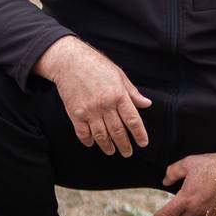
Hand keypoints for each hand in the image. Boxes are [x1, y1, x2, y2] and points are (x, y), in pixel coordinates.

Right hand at [34, 36, 150, 155]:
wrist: (69, 61)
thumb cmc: (96, 65)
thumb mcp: (119, 75)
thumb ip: (132, 92)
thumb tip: (146, 104)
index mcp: (118, 95)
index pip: (133, 120)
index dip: (139, 134)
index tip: (143, 143)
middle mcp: (105, 105)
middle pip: (118, 131)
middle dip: (124, 145)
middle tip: (128, 153)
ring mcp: (89, 111)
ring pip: (101, 136)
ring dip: (107, 146)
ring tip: (112, 151)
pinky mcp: (75, 114)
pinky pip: (83, 133)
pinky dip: (88, 141)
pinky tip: (92, 143)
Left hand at [151, 152, 215, 215]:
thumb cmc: (211, 165)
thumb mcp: (188, 163)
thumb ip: (173, 172)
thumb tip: (165, 181)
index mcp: (186, 198)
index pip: (167, 214)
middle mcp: (196, 209)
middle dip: (175, 214)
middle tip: (176, 205)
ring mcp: (207, 213)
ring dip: (190, 213)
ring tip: (193, 202)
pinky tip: (205, 207)